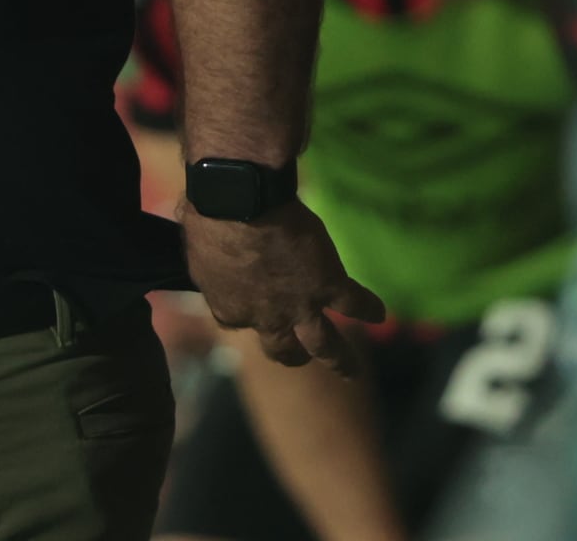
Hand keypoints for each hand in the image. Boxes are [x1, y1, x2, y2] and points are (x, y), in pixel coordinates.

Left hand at [182, 197, 384, 371]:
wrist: (240, 203)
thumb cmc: (210, 217)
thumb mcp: (196, 249)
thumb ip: (208, 263)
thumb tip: (206, 251)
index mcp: (228, 309)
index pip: (239, 320)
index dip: (246, 312)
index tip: (250, 300)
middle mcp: (265, 318)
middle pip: (280, 349)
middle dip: (291, 356)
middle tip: (297, 359)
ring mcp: (299, 305)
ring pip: (323, 345)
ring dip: (339, 360)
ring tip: (350, 372)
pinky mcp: (327, 284)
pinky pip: (354, 304)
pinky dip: (369, 309)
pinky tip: (380, 314)